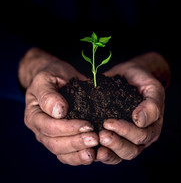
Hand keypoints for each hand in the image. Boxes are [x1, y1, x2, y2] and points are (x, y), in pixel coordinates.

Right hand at [19, 48, 98, 165]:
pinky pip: (67, 154)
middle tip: (95, 139)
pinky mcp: (62, 138)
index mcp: (34, 114)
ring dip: (78, 153)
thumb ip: (48, 94)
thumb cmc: (51, 75)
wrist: (57, 76)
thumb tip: (58, 112)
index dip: (68, 128)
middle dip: (76, 143)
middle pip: (55, 144)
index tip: (87, 125)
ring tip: (95, 151)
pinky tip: (93, 154)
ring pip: (61, 153)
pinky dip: (79, 157)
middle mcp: (40, 129)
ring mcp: (50, 136)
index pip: (49, 127)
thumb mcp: (46, 78)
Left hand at [96, 52, 169, 164]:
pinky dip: (99, 152)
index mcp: (151, 127)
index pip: (141, 136)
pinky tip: (88, 147)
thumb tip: (140, 121)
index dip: (125, 132)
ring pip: (119, 155)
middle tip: (101, 135)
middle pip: (130, 150)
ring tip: (95, 141)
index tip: (108, 123)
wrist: (130, 75)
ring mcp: (126, 139)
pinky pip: (108, 151)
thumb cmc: (142, 80)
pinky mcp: (113, 137)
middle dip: (115, 144)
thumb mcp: (152, 87)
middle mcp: (140, 137)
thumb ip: (151, 104)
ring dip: (107, 151)